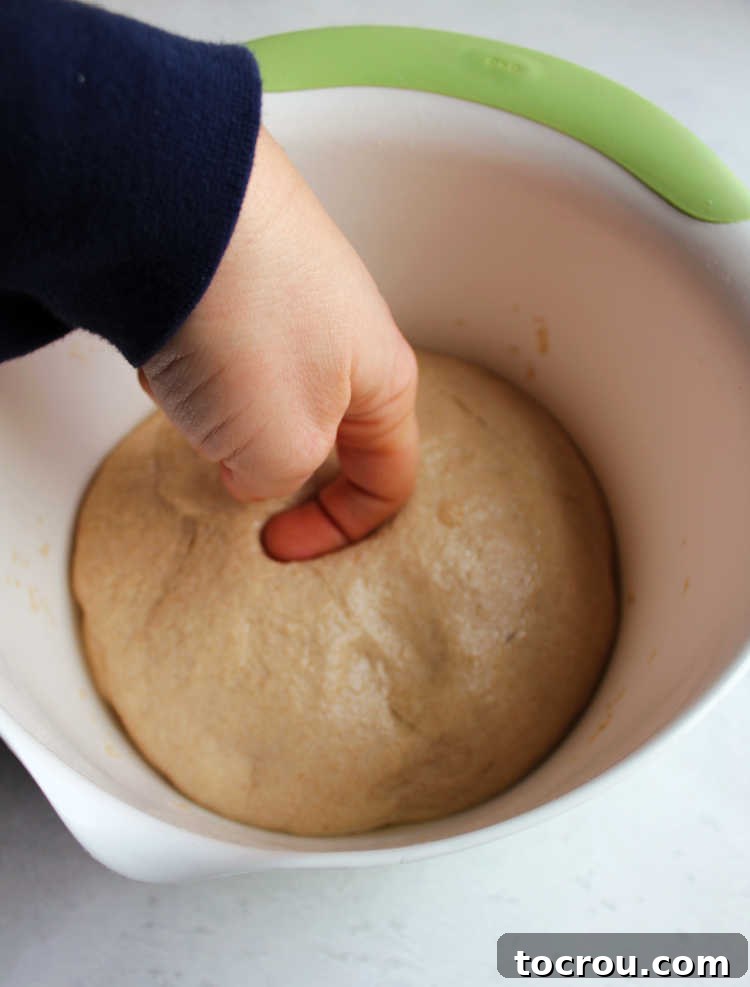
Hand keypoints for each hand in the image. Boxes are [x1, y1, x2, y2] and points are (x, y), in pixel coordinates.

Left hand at [139, 126, 418, 560]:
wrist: (183, 208)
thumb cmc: (253, 331)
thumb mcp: (281, 445)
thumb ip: (279, 479)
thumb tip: (251, 470)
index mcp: (385, 382)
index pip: (386, 480)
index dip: (337, 529)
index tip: (272, 544)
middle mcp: (348, 335)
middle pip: (312, 433)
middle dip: (257, 451)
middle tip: (219, 436)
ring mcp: (294, 298)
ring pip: (255, 395)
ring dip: (216, 404)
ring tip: (194, 369)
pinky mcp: (239, 274)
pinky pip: (216, 351)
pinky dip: (191, 361)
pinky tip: (172, 335)